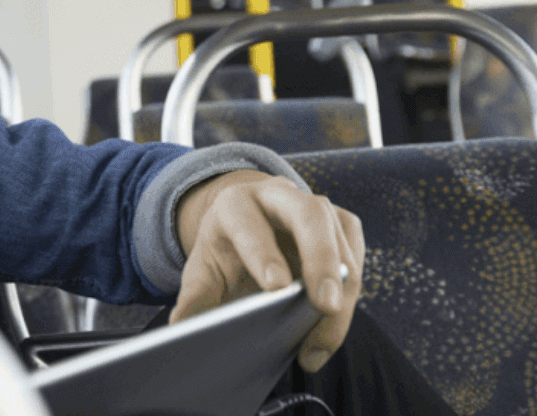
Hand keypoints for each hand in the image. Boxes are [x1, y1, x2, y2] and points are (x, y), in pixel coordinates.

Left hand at [170, 169, 363, 373]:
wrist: (249, 226)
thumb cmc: (226, 251)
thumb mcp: (203, 270)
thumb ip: (195, 298)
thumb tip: (181, 327)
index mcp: (236, 203)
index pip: (249, 222)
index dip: (262, 253)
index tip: (275, 288)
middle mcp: (278, 196)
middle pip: (309, 215)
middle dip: (320, 259)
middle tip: (324, 305)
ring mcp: (315, 206)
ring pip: (340, 239)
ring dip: (340, 290)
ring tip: (322, 341)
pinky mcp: (341, 224)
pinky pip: (355, 254)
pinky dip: (350, 293)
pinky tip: (331, 328)